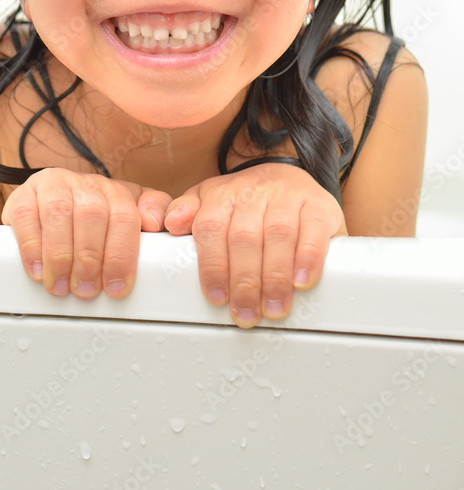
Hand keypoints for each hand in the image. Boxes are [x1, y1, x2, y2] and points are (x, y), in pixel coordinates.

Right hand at [1, 168, 172, 299]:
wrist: (50, 203)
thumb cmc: (93, 219)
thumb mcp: (128, 216)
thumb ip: (153, 215)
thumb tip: (157, 222)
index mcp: (114, 190)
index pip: (124, 217)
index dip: (121, 255)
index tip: (116, 287)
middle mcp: (85, 183)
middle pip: (93, 215)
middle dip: (90, 259)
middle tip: (86, 291)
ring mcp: (53, 185)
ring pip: (59, 214)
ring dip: (60, 256)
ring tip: (60, 286)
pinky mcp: (23, 195)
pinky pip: (25, 215)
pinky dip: (31, 246)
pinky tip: (36, 268)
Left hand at [162, 163, 345, 326]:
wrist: (289, 175)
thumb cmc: (247, 201)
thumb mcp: (211, 200)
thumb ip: (188, 212)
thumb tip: (170, 223)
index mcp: (223, 194)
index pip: (211, 228)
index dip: (213, 265)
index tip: (216, 298)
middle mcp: (253, 192)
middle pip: (244, 237)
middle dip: (243, 282)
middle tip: (245, 314)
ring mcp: (287, 197)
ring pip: (278, 235)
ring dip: (274, 277)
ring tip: (273, 308)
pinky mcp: (319, 205)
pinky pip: (313, 230)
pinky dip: (307, 258)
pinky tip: (302, 282)